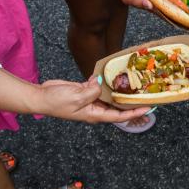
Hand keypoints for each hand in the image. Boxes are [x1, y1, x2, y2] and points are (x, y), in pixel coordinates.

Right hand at [34, 76, 151, 123]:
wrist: (41, 96)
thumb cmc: (57, 102)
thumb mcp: (78, 97)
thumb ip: (93, 91)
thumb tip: (102, 83)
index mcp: (95, 115)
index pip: (120, 116)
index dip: (134, 113)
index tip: (147, 108)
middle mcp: (95, 108)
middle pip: (117, 106)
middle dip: (130, 101)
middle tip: (145, 93)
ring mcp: (90, 99)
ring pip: (109, 95)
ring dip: (118, 89)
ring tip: (134, 82)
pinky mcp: (85, 90)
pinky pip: (99, 86)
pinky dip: (105, 80)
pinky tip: (111, 72)